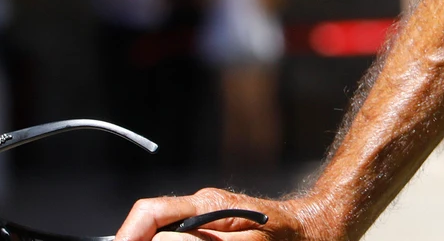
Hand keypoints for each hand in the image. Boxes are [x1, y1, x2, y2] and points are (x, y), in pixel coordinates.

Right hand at [115, 189, 330, 240]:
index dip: (128, 234)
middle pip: (151, 228)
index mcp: (204, 205)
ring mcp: (205, 222)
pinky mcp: (213, 235)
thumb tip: (160, 240)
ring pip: (168, 234)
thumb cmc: (287, 238)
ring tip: (152, 240)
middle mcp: (200, 210)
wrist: (315, 231)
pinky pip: (186, 237)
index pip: (149, 212)